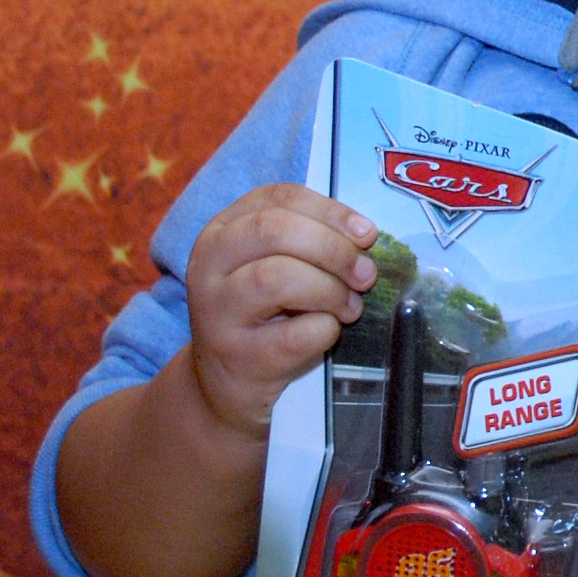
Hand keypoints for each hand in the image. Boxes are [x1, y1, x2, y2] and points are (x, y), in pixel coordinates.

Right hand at [186, 184, 380, 435]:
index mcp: (223, 230)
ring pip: (277, 277)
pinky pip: (296, 333)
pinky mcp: (237, 354)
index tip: (367, 234)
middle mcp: (209, 263)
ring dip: (331, 291)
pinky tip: (327, 333)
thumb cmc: (266, 311)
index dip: (331, 211)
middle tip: (366, 274)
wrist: (226, 379)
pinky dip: (325, 330)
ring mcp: (216, 310)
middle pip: (274, 230)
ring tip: (350, 307)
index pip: (278, 197)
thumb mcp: (277, 262)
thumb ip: (311, 240)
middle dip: (334, 249)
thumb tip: (364, 236)